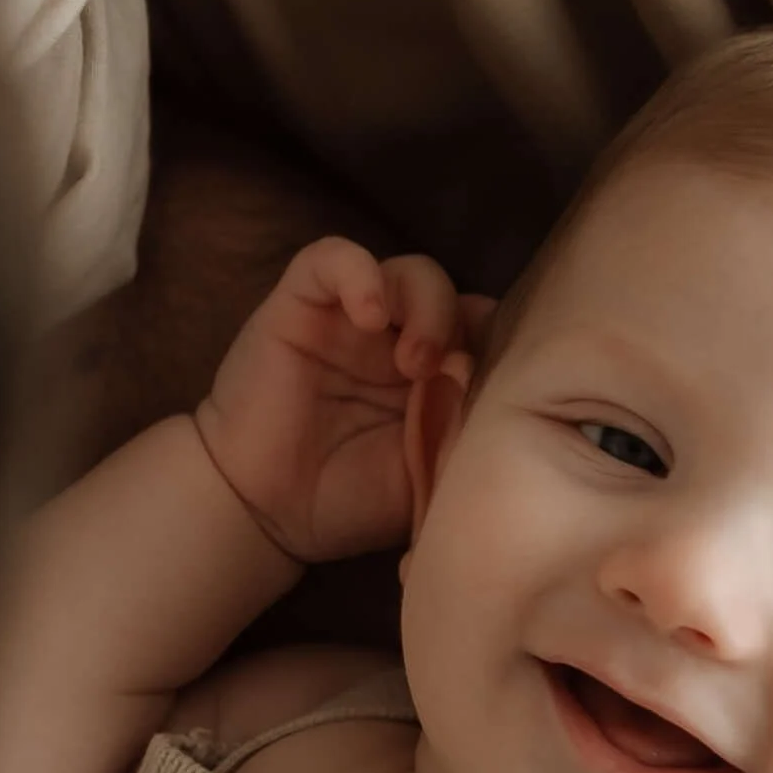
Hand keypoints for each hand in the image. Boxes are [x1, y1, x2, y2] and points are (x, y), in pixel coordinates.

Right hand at [195, 238, 474, 565]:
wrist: (266, 515)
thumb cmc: (350, 503)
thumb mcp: (430, 478)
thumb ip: (465, 432)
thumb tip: (487, 382)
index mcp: (436, 379)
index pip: (488, 333)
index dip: (505, 346)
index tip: (502, 384)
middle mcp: (398, 341)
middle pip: (459, 298)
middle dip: (465, 330)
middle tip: (447, 377)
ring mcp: (352, 320)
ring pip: (410, 272)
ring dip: (427, 306)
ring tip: (415, 361)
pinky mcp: (301, 305)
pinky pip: (334, 258)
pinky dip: (360, 273)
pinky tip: (369, 314)